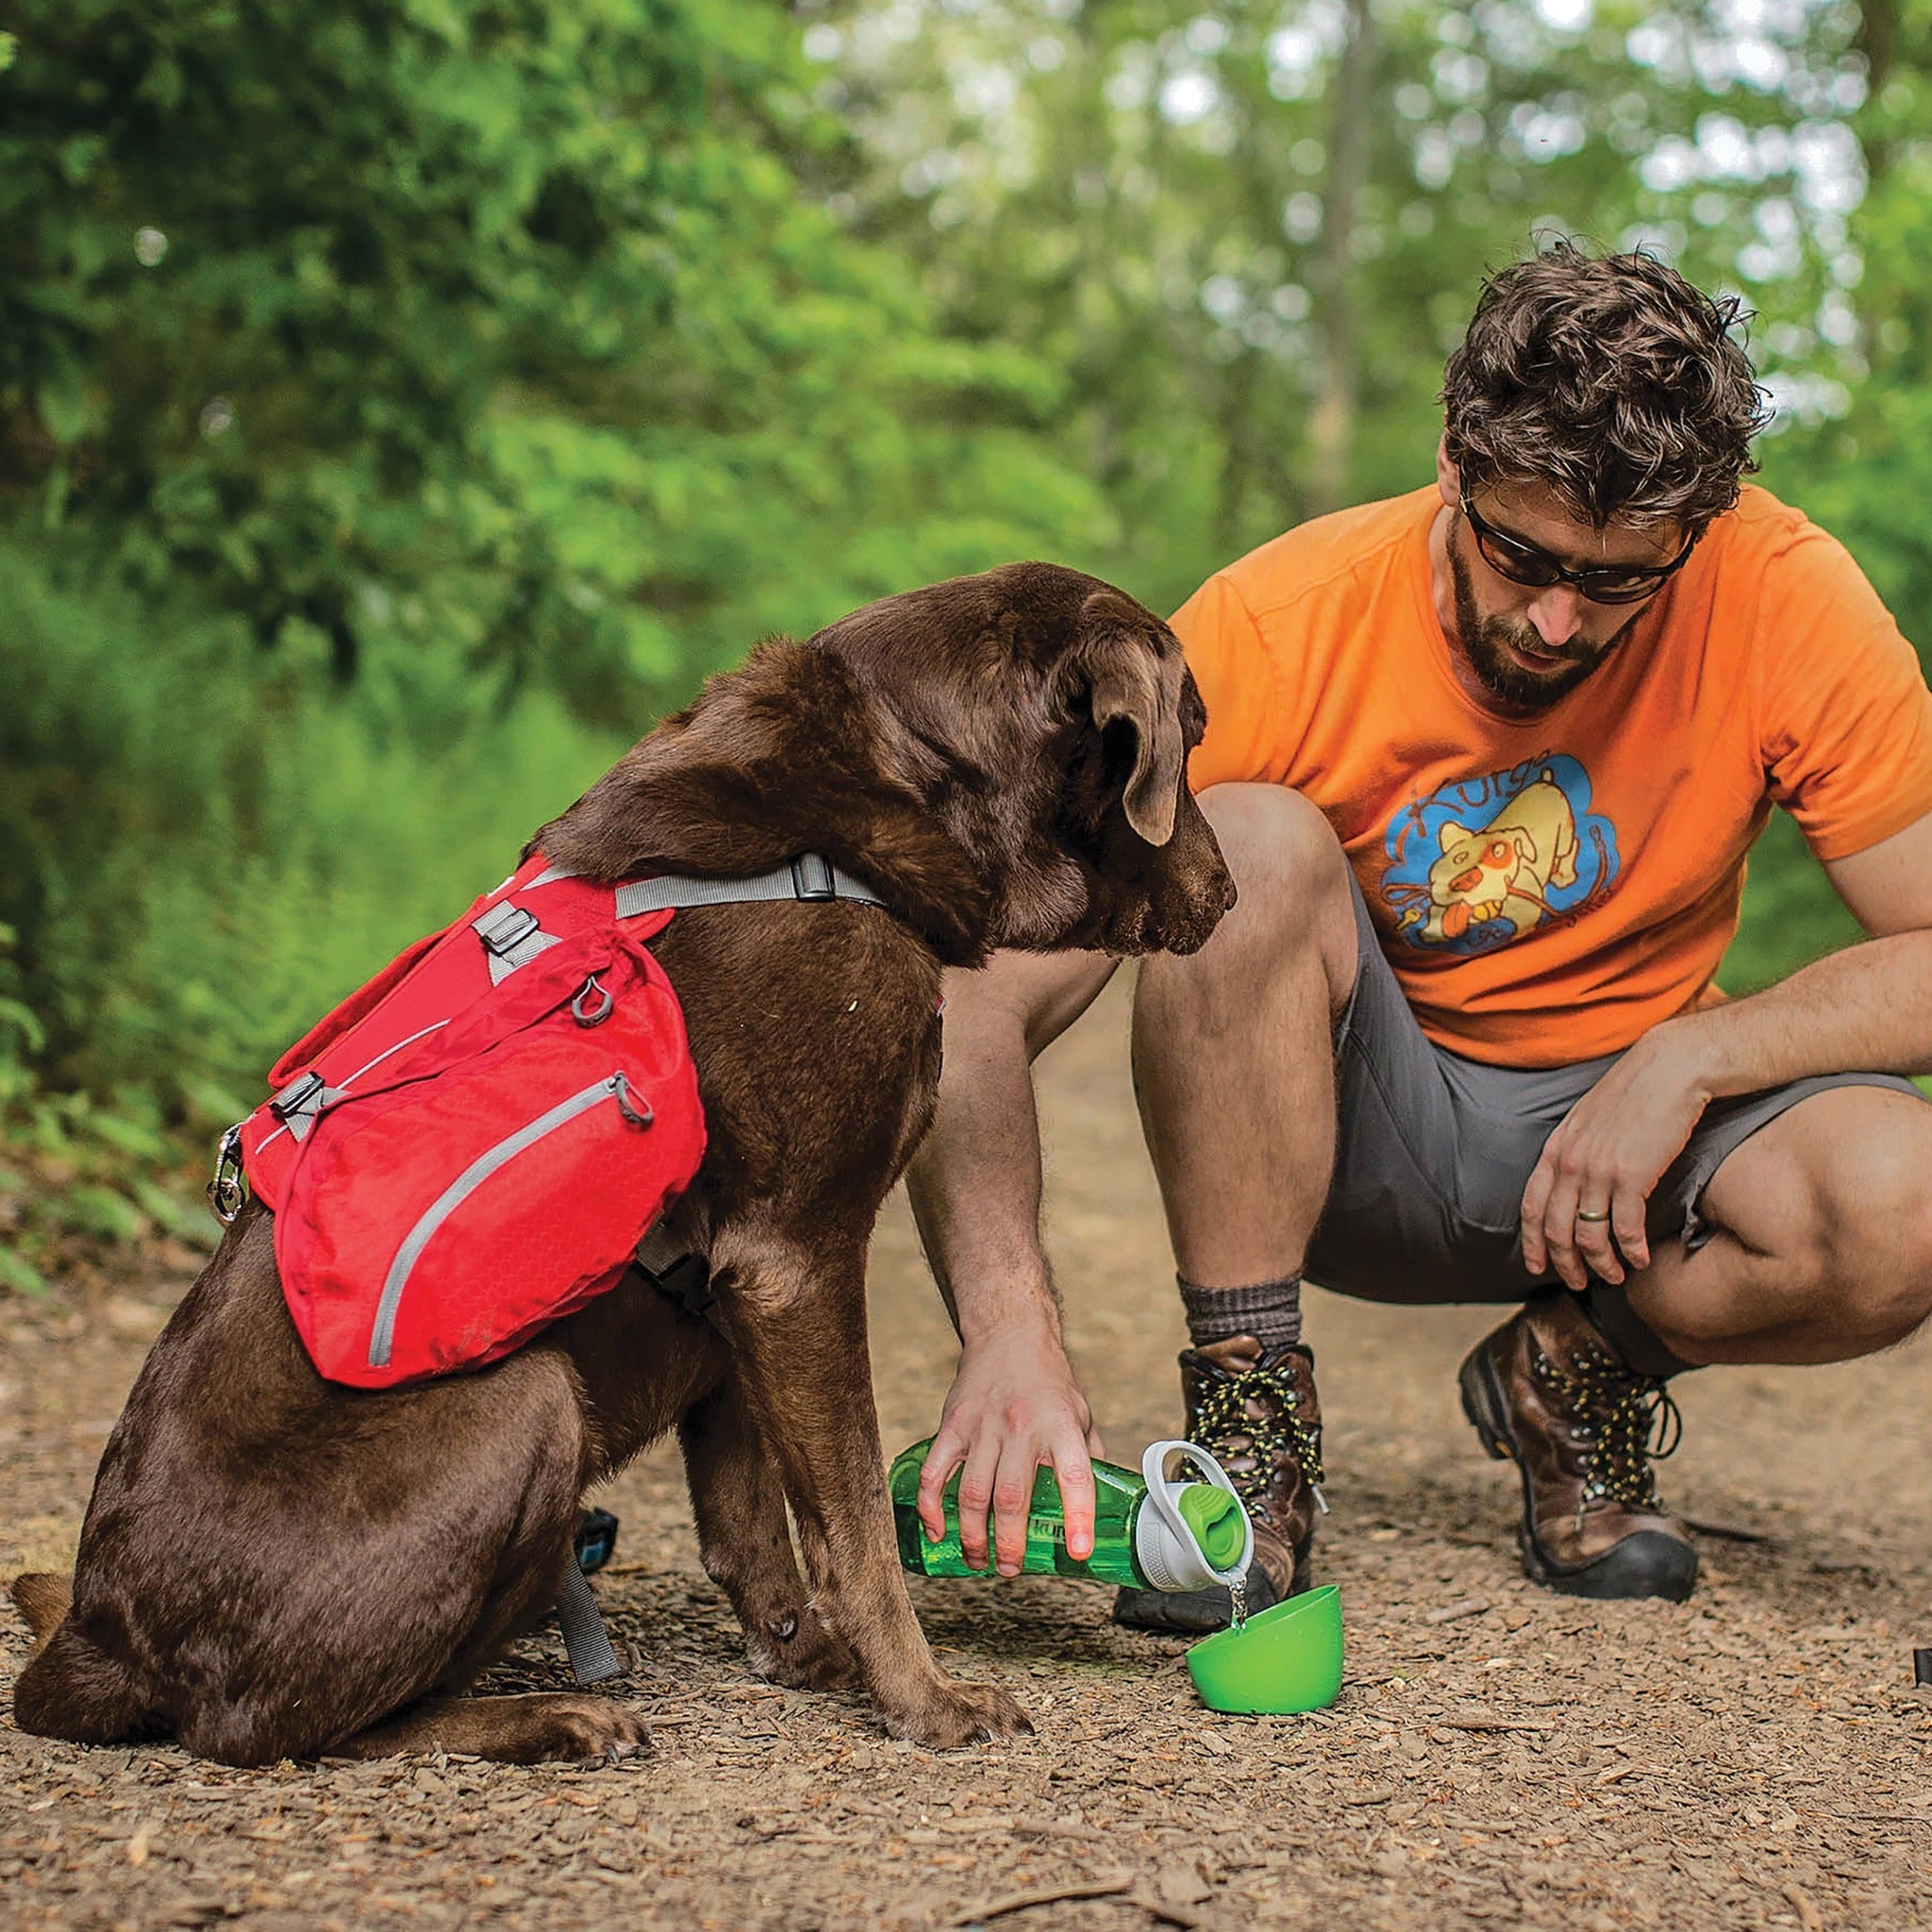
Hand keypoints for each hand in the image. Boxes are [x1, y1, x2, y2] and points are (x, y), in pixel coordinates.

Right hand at [917, 1324, 1104, 1576]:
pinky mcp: (952, 1424)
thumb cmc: (1050, 1378)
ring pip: (972, 1493)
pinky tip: (939, 1532)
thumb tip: (1102, 1505)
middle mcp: (1022, 1427)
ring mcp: (983, 1427)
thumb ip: (1087, 1456)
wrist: (1009, 1331)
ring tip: (979, 1560)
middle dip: (1009, 1543)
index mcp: (1062, 1425)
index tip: (1077, 1552)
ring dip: (973, 1535)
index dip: (1078, 1517)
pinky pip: (935, 1472)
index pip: (1075, 1475)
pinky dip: (932, 1507)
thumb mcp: (1082, 1411)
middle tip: (1009, 1570)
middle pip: (1012, 1497)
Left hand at [1520, 1028, 1712, 1291]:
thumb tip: (1575, 1184)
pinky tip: (1640, 1259)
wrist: (1669, 1070)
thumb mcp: (1589, 1120)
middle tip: (1579, 1283)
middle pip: (1556, 1229)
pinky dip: (1631, 1250)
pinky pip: (1624, 1228)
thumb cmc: (1634, 1094)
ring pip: (1589, 1235)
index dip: (1532, 1241)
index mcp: (1556, 1148)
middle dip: (1565, 1263)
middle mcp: (1570, 1162)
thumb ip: (1575, 1151)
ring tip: (1615, 1275)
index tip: (1537, 1266)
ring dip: (1602, 1263)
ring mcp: (1598, 1170)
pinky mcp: (1632, 1175)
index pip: (1532, 1205)